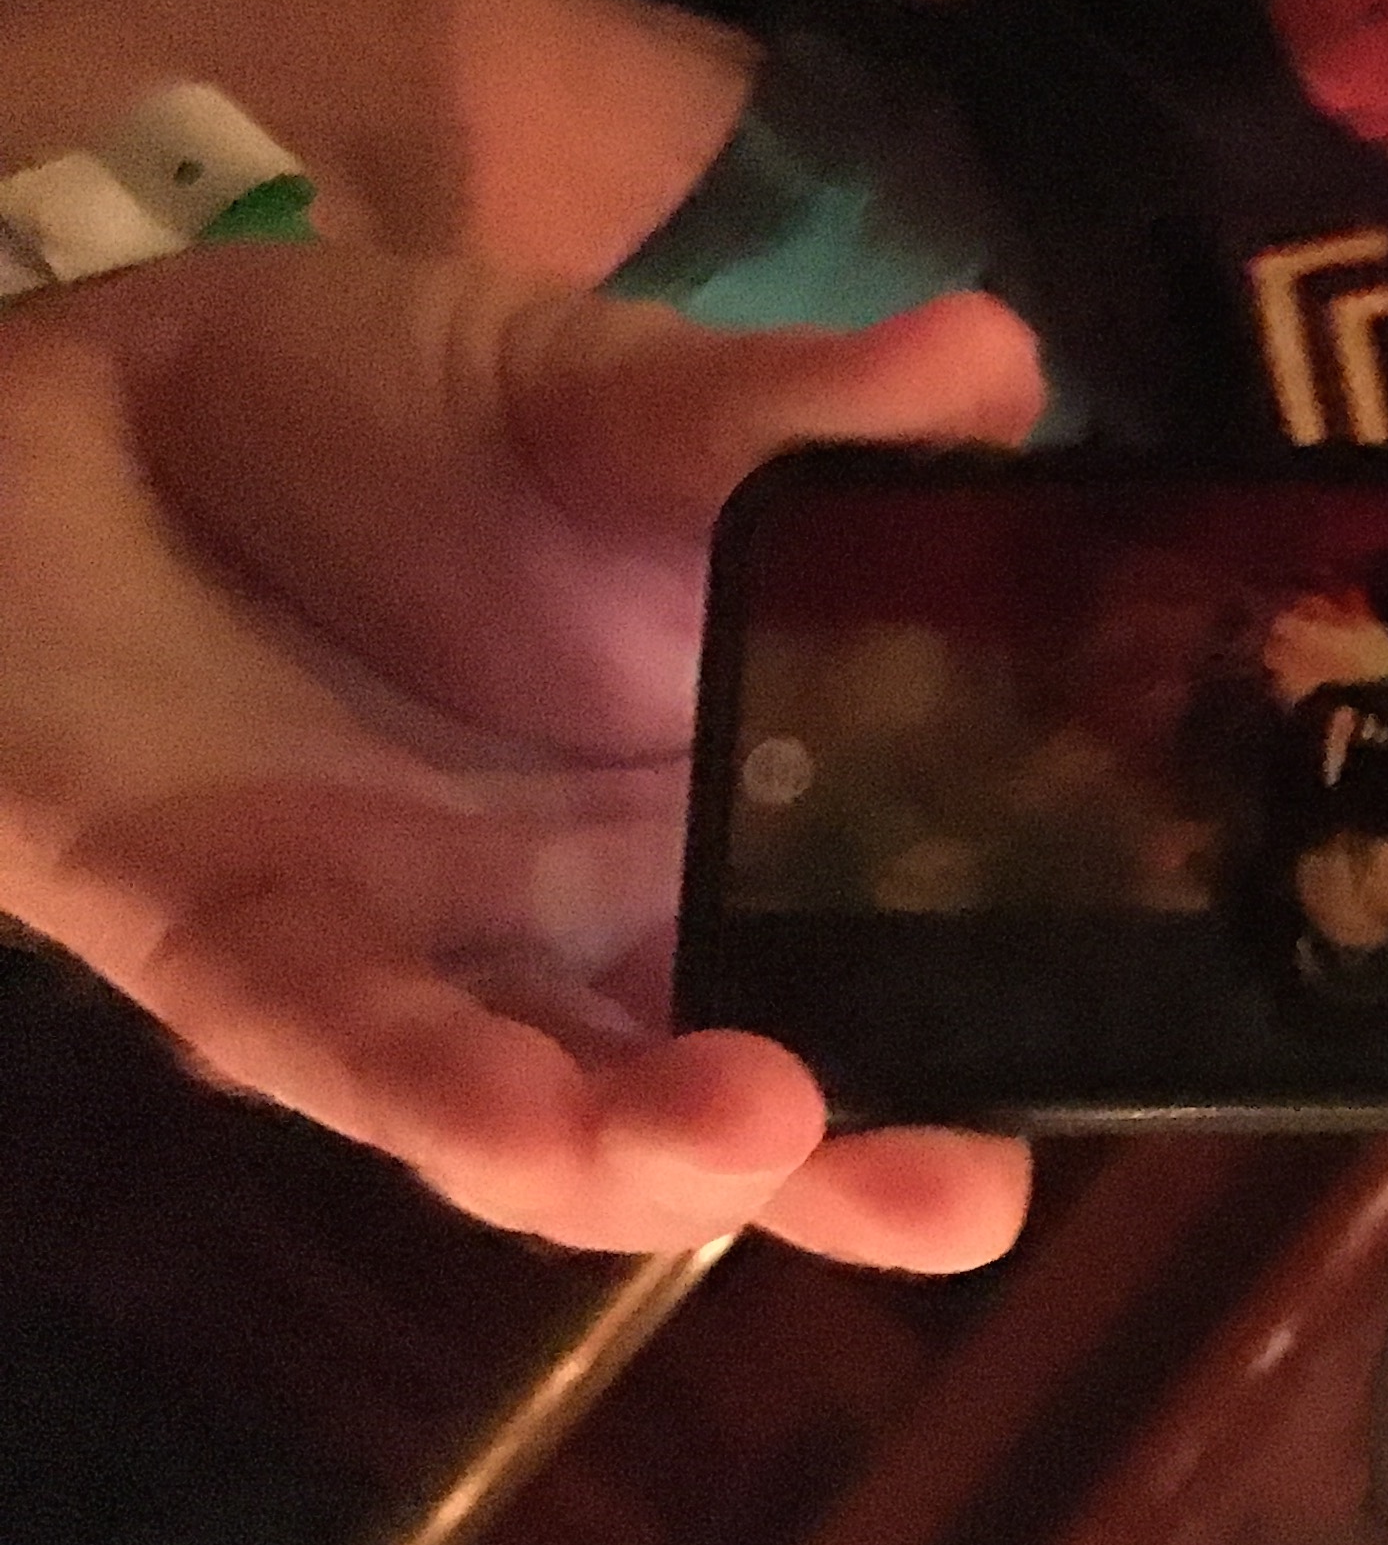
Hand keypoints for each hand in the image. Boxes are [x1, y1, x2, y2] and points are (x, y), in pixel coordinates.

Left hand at [0, 243, 1048, 1268]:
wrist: (92, 413)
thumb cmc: (388, 422)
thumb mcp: (623, 402)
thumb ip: (798, 414)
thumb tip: (997, 357)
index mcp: (740, 822)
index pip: (892, 973)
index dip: (989, 1044)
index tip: (1127, 1065)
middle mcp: (601, 934)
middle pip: (744, 1107)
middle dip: (852, 1175)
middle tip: (957, 1187)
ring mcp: (425, 965)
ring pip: (546, 1128)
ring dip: (647, 1157)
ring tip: (762, 1132)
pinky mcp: (232, 957)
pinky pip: (335, 1048)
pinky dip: (432, 1085)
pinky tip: (520, 1111)